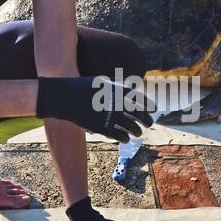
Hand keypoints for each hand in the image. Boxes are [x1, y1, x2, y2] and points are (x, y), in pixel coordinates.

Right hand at [36, 75, 153, 142]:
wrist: (66, 97)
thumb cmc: (84, 88)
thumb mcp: (102, 81)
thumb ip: (117, 85)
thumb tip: (132, 88)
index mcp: (117, 90)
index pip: (139, 99)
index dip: (149, 105)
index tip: (154, 109)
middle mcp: (116, 103)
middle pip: (139, 114)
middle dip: (147, 120)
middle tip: (149, 123)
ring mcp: (109, 116)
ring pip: (131, 127)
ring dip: (137, 131)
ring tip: (138, 132)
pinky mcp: (101, 128)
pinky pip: (119, 136)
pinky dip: (125, 138)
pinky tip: (126, 139)